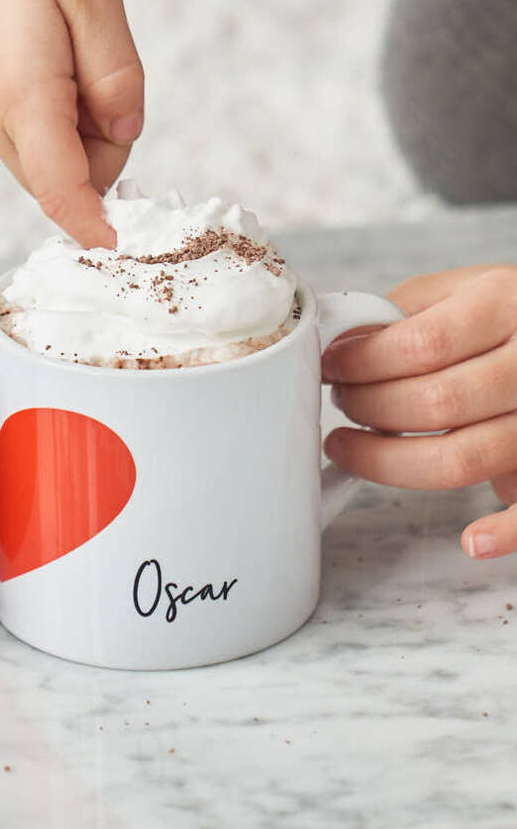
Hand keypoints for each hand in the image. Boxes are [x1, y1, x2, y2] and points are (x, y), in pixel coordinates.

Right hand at [0, 0, 142, 247]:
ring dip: (68, 130)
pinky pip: (14, 139)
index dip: (93, 226)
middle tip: (99, 72)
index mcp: (18, 90)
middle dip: (96, 147)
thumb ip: (117, 76)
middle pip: (58, 177)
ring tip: (59, 53)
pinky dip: (40, 117)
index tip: (117, 248)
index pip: (60, 188)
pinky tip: (31, 58)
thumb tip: (123, 138)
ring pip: (38, 160)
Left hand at [321, 265, 516, 558]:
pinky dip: (504, 530)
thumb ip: (400, 311)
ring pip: (465, 456)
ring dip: (391, 462)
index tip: (329, 369)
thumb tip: (336, 346)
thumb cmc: (504, 314)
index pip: (422, 345)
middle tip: (341, 405)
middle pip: (436, 402)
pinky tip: (470, 539)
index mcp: (502, 305)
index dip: (362, 364)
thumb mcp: (458, 288)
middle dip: (369, 410)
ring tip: (349, 447)